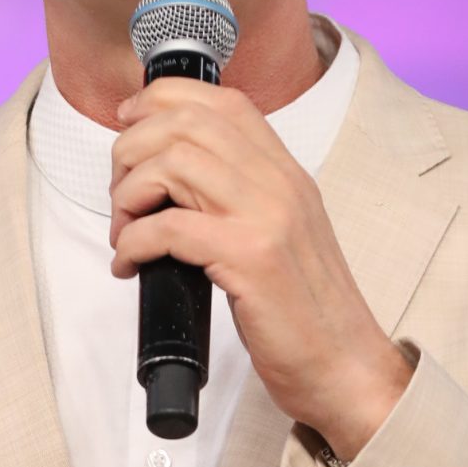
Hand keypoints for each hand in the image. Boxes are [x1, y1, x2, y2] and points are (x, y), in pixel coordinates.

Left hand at [108, 77, 412, 456]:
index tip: (128, 125)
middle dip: (131, 152)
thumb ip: (238, 199)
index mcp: (286, 173)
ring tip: (124, 233)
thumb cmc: (304, 313)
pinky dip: (133, 243)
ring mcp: (267, 217)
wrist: (345, 366)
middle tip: (122, 197)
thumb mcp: (278, 235)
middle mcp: (280, 183)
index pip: (221, 102)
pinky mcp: (250, 259)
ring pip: (172, 164)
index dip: (161, 100)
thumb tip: (169, 180)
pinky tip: (131, 265)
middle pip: (185, 124)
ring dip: (129, 196)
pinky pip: (169, 227)